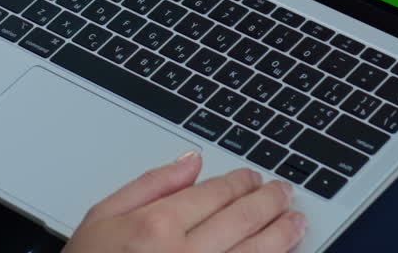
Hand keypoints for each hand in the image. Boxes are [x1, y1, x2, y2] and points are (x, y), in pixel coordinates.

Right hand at [64, 151, 305, 252]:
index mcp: (156, 226)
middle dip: (269, 202)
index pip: (215, 194)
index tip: (253, 178)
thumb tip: (189, 163)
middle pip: (243, 220)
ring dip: (282, 235)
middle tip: (283, 193)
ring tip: (296, 222)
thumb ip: (149, 185)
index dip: (241, 183)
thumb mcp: (101, 218)